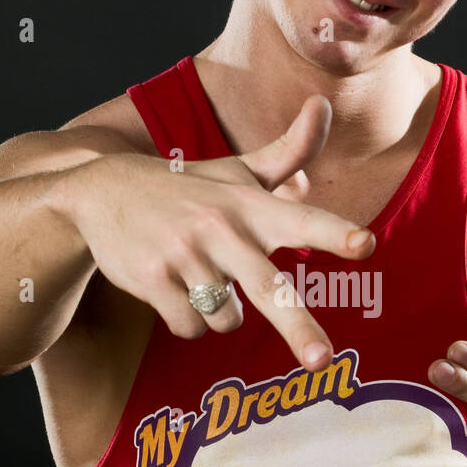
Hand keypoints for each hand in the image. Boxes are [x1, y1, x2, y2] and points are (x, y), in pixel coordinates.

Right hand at [53, 95, 375, 370]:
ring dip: (218, 314)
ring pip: (226, 319)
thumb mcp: (236, 170)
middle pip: (268, 288)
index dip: (334, 233)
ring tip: (198, 277)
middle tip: (322, 362)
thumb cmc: (187, 187)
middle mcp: (221, 227)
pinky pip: (190, 327)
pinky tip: (172, 288)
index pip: (302, 219)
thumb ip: (289, 151)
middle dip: (298, 328)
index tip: (365, 244)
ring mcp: (184, 254)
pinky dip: (188, 321)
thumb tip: (322, 104)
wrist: (100, 191)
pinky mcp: (152, 278)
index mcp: (250, 204)